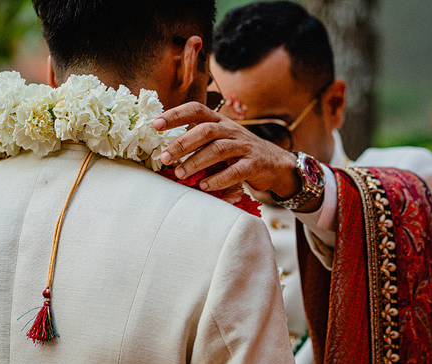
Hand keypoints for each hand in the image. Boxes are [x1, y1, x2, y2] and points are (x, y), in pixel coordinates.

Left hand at [153, 102, 304, 203]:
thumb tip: (164, 149)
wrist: (276, 164)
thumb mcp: (220, 140)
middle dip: (182, 143)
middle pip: (205, 130)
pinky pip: (236, 171)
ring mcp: (245, 146)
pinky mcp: (255, 164)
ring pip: (219, 149)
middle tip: (164, 157)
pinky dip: (218, 179)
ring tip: (180, 174)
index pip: (196, 110)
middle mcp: (232, 130)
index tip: (155, 124)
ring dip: (196, 162)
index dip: (176, 114)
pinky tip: (204, 186)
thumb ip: (198, 140)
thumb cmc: (239, 153)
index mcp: (220, 122)